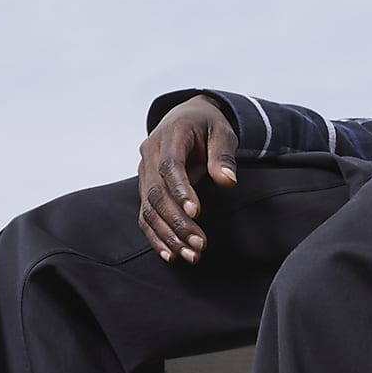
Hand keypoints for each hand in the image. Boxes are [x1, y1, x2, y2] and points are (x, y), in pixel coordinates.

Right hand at [137, 95, 237, 263]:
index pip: (170, 165)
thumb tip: (227, 181)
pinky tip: (171, 255)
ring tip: (191, 255)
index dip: (181, 189)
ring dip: (168, 235)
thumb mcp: (223, 132)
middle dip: (177, 222)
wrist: (187, 117)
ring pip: (149, 209)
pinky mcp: (145, 189)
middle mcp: (150, 154)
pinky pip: (146, 216)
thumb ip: (223, 156)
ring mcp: (144, 173)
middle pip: (157, 193)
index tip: (196, 212)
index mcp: (169, 135)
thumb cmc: (208, 125)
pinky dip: (156, 237)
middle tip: (200, 244)